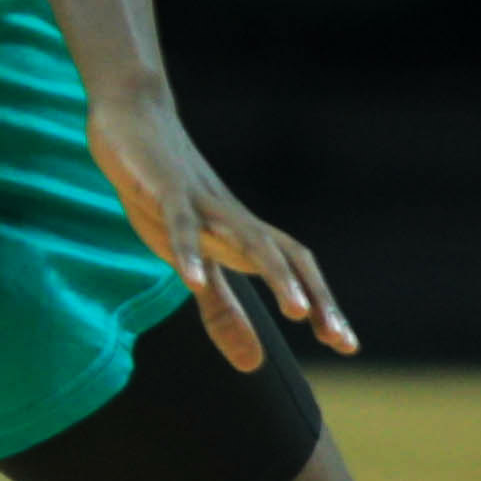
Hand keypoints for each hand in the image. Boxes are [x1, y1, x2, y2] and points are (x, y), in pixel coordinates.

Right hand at [87, 73, 356, 368]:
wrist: (133, 116)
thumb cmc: (165, 195)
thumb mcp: (193, 262)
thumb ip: (222, 311)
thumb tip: (254, 364)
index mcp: (243, 236)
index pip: (296, 269)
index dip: (323, 304)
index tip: (347, 345)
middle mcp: (233, 219)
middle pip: (287, 255)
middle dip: (314, 295)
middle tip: (336, 336)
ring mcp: (201, 201)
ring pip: (249, 237)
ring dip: (275, 274)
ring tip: (295, 312)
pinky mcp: (163, 188)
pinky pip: (180, 220)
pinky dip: (188, 248)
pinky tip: (191, 280)